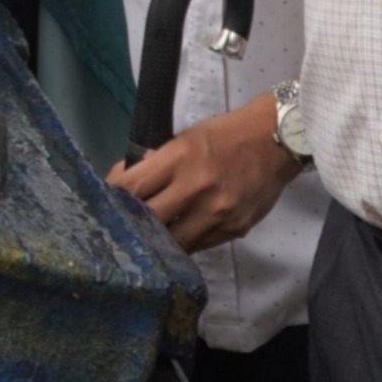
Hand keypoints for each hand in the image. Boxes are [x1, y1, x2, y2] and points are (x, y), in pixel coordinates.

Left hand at [104, 91, 301, 251]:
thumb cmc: (225, 135)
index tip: (104, 204)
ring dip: (156, 241)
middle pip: (148, 220)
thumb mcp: (184, 139)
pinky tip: (175, 239)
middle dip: (130, 224)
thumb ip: (156, 164)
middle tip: (119, 226)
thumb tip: (124, 186)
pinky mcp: (234, 230)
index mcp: (179, 158)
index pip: (131, 187)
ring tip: (145, 239)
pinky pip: (198, 246)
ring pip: (172, 242)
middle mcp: (197, 188)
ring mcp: (217, 213)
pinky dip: (183, 243)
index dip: (113, 198)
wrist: (277, 140)